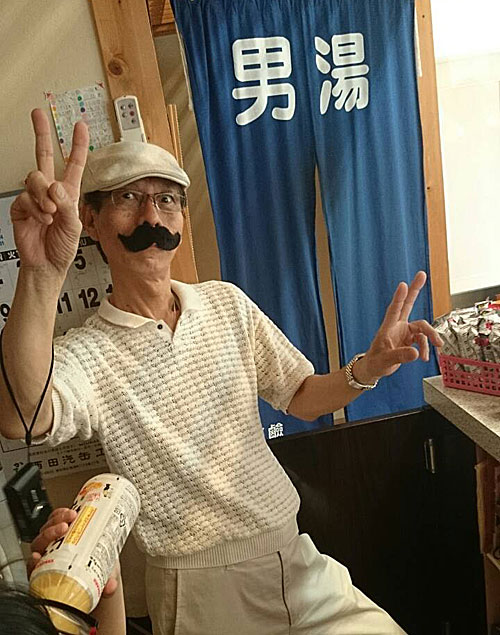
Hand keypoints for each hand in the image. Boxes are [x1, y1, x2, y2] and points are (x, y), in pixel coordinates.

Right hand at [11, 109, 88, 274]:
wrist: (47, 264)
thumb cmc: (63, 247)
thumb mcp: (75, 226)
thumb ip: (68, 205)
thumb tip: (56, 186)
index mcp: (69, 192)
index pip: (74, 163)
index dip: (78, 145)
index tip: (80, 126)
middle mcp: (52, 191)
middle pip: (44, 156)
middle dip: (42, 134)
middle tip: (39, 115)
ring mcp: (35, 197)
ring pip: (34, 177)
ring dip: (44, 195)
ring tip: (50, 212)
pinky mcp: (21, 206)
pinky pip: (25, 197)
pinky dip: (35, 209)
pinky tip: (41, 219)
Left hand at [29, 507, 119, 596]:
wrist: (101, 565)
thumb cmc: (93, 576)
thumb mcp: (100, 581)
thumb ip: (104, 585)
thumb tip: (110, 587)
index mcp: (50, 572)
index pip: (34, 568)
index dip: (33, 562)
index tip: (38, 558)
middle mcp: (48, 555)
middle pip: (40, 543)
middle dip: (49, 533)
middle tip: (65, 528)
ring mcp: (54, 541)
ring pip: (47, 528)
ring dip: (57, 519)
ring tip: (72, 516)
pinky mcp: (62, 529)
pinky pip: (55, 518)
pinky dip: (60, 513)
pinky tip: (71, 511)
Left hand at [354, 271, 442, 384]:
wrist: (375, 368)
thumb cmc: (375, 362)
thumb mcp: (386, 361)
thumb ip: (400, 356)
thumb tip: (415, 353)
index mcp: (388, 327)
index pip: (394, 309)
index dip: (399, 297)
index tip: (403, 285)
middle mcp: (398, 326)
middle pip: (408, 304)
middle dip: (415, 289)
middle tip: (421, 274)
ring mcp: (404, 331)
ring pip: (422, 328)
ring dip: (430, 338)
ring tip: (435, 348)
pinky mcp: (410, 339)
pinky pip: (423, 340)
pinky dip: (426, 348)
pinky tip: (424, 357)